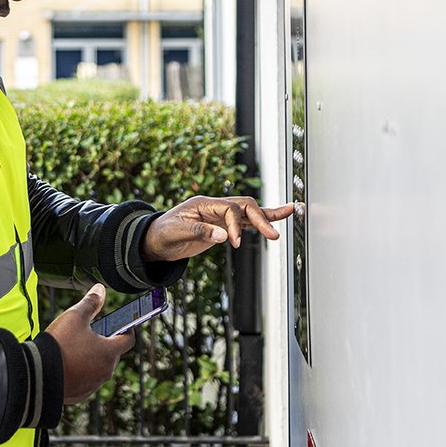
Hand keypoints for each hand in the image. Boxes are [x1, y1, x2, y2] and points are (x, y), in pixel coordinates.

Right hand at [44, 284, 134, 404]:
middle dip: (105, 344)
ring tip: (75, 349)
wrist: (38, 374)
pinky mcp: (80, 394)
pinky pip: (86, 381)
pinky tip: (67, 365)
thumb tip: (100, 290)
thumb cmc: (59, 344)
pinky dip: (81, 373)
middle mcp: (105, 371)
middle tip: (91, 334)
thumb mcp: (74, 317)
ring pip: (99, 369)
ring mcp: (93, 385)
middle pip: (113, 355)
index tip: (122, 325)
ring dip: (92, 359)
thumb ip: (90, 303)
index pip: (128, 339)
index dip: (127, 330)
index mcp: (109, 351)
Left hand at [142, 197, 295, 261]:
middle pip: (245, 205)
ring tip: (290, 211)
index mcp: (203, 203)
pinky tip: (273, 223)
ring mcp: (219, 216)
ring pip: (248, 212)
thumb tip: (224, 236)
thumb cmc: (162, 233)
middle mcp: (214, 206)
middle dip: (261, 218)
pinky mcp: (222, 227)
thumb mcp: (177, 232)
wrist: (155, 241)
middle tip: (273, 235)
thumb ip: (200, 232)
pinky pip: (244, 222)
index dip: (235, 225)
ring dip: (268, 214)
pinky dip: (260, 223)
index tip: (233, 242)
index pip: (229, 208)